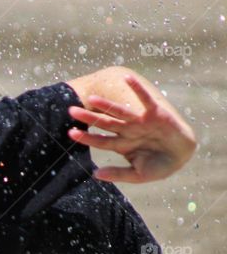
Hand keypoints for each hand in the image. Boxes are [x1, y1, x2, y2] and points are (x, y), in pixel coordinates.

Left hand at [66, 74, 196, 182]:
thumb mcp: (138, 175)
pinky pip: (145, 99)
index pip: (100, 140)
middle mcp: (128, 131)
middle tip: (71, 110)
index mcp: (122, 145)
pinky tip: (127, 79)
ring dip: (106, 105)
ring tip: (91, 98)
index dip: (86, 137)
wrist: (183, 157)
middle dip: (89, 117)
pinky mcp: (155, 113)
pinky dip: (137, 89)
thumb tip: (95, 174)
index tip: (70, 133)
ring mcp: (140, 121)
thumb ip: (118, 174)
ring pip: (120, 112)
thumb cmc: (159, 166)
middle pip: (105, 123)